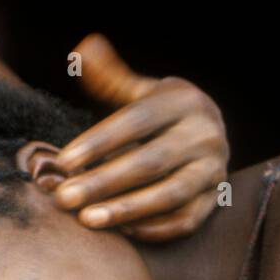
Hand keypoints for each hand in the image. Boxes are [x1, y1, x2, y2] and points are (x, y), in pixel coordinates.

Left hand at [54, 34, 228, 240]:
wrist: (208, 133)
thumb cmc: (160, 113)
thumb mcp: (139, 91)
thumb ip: (110, 76)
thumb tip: (83, 48)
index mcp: (184, 102)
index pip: (137, 121)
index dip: (99, 142)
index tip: (63, 162)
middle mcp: (206, 135)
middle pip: (151, 161)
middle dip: (104, 182)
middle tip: (64, 198)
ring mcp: (214, 170)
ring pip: (170, 195)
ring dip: (126, 210)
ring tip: (86, 220)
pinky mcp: (215, 200)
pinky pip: (185, 220)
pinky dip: (152, 228)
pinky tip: (119, 232)